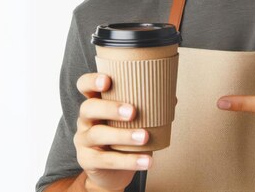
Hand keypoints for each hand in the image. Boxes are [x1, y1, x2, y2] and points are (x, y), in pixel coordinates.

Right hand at [74, 72, 152, 191]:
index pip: (84, 85)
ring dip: (123, 135)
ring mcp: (83, 140)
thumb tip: (171, 98)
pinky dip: (129, 161)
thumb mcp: (130, 121)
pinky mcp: (87, 161)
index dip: (92, 81)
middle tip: (133, 111)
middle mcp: (85, 119)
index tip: (107, 80)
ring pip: (98, 134)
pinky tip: (147, 161)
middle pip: (89, 108)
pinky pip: (107, 160)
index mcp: (95, 102)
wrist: (109, 174)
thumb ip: (145, 108)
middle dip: (110, 108)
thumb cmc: (122, 139)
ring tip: (144, 137)